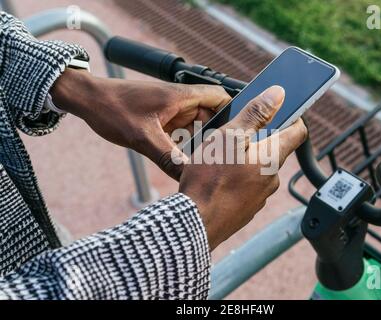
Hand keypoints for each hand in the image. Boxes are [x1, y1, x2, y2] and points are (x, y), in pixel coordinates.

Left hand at [50, 68, 230, 179]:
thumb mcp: (142, 137)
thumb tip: (187, 178)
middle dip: (214, 139)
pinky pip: (180, 134)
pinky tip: (183, 163)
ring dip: (197, 145)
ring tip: (204, 165)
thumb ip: (167, 158)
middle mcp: (180, 102)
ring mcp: (170, 111)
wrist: (87, 100)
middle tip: (220, 161)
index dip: (233, 114)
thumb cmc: (112, 108)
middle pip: (210, 119)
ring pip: (194, 129)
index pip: (219, 98)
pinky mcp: (161, 119)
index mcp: (181, 97)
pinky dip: (183, 147)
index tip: (240, 136)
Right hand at [179, 86, 307, 249]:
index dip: (292, 117)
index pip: (298, 132)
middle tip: (233, 136)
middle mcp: (272, 179)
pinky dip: (236, 180)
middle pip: (274, 150)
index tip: (280, 111)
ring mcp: (260, 197)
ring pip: (258, 170)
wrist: (195, 223)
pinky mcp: (246, 210)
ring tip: (220, 159)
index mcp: (272, 157)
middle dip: (258, 140)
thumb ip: (255, 114)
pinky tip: (217, 180)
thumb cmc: (210, 179)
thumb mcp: (230, 136)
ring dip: (244, 161)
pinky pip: (246, 188)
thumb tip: (278, 94)